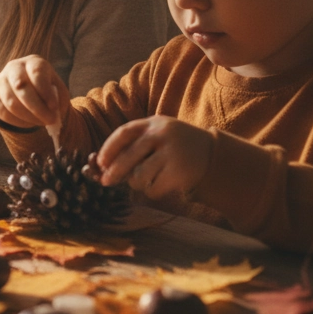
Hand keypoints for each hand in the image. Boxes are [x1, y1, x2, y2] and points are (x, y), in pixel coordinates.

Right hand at [0, 55, 68, 128]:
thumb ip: (58, 98)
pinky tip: (28, 122)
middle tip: (50, 120)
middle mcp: (14, 67)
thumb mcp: (57, 89)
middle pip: (21, 86)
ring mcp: (0, 81)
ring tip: (41, 122)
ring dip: (28, 117)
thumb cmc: (46, 88)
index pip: (37, 73)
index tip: (54, 107)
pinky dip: (17, 122)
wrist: (27, 89)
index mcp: (33, 62)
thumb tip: (53, 110)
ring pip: (11, 102)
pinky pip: (3, 112)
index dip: (45, 91)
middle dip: (37, 107)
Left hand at [96, 116, 212, 199]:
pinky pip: (153, 188)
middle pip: (129, 156)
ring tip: (144, 180)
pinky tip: (159, 185)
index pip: (124, 133)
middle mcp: (162, 135)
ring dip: (136, 183)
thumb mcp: (158, 134)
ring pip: (139, 175)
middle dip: (114, 172)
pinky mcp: (180, 172)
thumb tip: (103, 167)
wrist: (213, 153)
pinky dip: (151, 191)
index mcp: (153, 123)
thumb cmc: (175, 145)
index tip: (99, 162)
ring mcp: (172, 153)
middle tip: (105, 182)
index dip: (108, 148)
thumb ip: (135, 144)